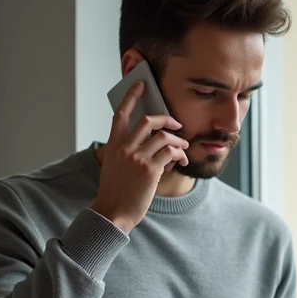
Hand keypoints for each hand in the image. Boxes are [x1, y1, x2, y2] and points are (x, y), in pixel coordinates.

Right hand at [90, 81, 189, 233]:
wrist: (113, 213)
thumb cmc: (117, 192)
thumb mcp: (115, 167)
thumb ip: (129, 151)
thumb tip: (155, 143)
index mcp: (113, 145)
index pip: (120, 114)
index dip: (131, 96)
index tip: (140, 84)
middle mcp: (124, 148)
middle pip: (148, 120)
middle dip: (167, 119)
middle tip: (176, 125)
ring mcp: (136, 158)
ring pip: (165, 137)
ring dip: (179, 142)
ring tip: (183, 150)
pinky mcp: (150, 170)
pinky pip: (171, 153)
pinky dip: (180, 155)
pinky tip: (181, 162)